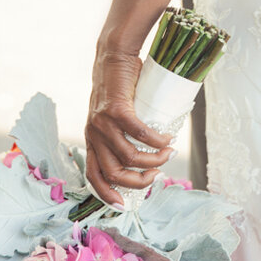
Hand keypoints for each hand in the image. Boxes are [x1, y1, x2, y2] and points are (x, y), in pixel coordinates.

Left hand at [85, 30, 172, 205]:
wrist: (114, 55)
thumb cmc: (120, 84)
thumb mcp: (115, 114)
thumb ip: (123, 131)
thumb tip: (149, 151)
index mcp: (92, 138)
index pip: (93, 176)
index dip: (107, 194)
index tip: (125, 205)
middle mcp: (93, 133)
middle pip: (114, 173)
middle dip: (139, 182)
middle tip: (157, 174)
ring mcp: (103, 123)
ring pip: (129, 157)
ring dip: (153, 161)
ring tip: (168, 152)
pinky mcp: (116, 109)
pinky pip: (139, 134)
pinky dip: (156, 141)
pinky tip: (167, 139)